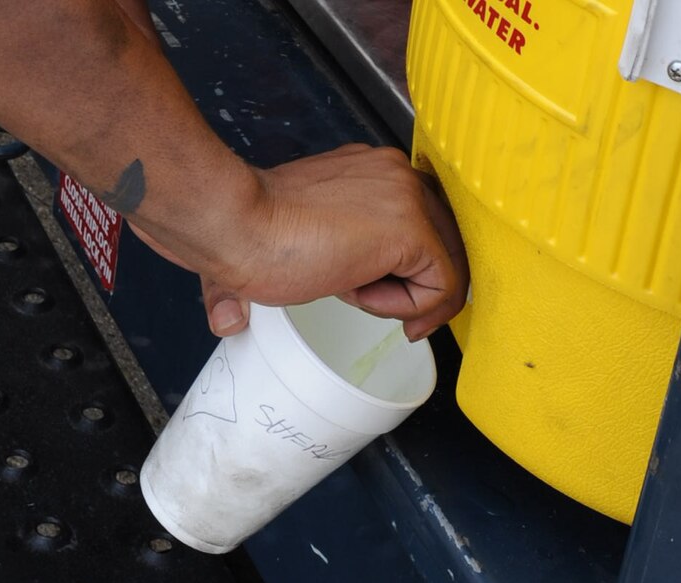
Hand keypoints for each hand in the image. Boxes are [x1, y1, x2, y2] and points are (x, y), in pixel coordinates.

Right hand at [200, 144, 468, 339]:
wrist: (233, 224)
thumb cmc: (247, 231)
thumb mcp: (298, 236)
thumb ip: (311, 256)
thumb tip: (256, 312)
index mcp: (372, 171)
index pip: (421, 220)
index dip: (406, 266)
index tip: (374, 292)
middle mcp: (397, 176)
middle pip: (444, 240)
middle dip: (417, 285)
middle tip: (380, 307)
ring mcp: (409, 198)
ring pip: (446, 265)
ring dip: (405, 296)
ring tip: (355, 295)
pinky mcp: (412, 230)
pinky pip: (442, 286)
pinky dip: (408, 306)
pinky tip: (361, 295)